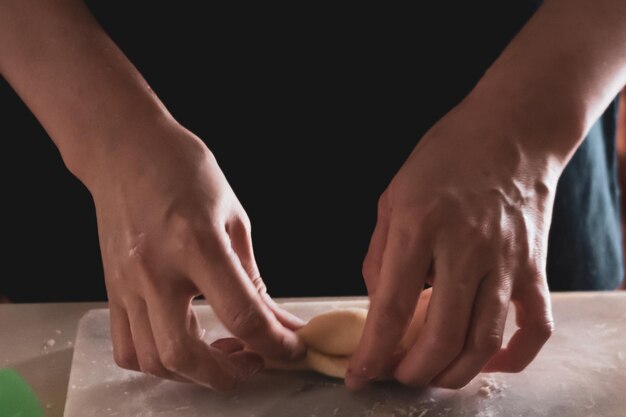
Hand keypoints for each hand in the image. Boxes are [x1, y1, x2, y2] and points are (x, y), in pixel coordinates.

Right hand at [89, 121, 304, 389]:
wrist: (124, 150)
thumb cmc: (182, 169)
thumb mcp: (233, 214)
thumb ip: (251, 274)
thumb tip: (274, 317)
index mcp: (196, 243)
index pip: (241, 314)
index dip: (275, 343)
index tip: (292, 348)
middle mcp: (156, 270)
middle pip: (186, 354)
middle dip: (229, 374)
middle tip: (255, 363)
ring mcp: (127, 284)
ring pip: (155, 360)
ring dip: (195, 373)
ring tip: (223, 354)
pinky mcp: (111, 290)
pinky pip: (128, 347)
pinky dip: (159, 363)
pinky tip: (183, 345)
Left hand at [347, 94, 558, 388]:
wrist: (512, 129)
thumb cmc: (446, 156)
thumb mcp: (393, 195)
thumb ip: (380, 253)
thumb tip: (378, 302)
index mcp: (420, 225)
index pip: (392, 307)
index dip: (372, 352)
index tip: (358, 377)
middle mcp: (466, 248)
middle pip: (440, 336)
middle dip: (412, 371)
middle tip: (395, 375)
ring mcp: (506, 261)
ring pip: (483, 341)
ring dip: (453, 373)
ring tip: (430, 375)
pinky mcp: (534, 267)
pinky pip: (534, 326)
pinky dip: (515, 357)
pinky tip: (489, 364)